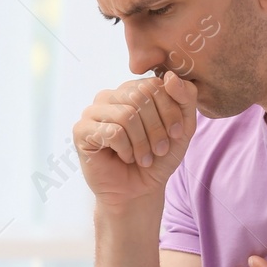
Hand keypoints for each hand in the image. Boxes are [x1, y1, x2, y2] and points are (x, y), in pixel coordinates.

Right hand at [73, 71, 198, 209]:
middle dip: (157, 128)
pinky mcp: (81, 130)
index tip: (176, 134)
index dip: (170, 111)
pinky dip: (126, 150)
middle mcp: (111, 95)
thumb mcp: (183, 127)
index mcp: (133, 89)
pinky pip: (111, 132)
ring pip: (126, 115)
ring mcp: (93, 111)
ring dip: (142, 143)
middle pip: (140, 97)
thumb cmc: (160, 157)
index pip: (154, 84)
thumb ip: (185, 98)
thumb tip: (171, 76)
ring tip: (144, 158)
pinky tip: (125, 157)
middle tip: (160, 150)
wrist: (140, 189)